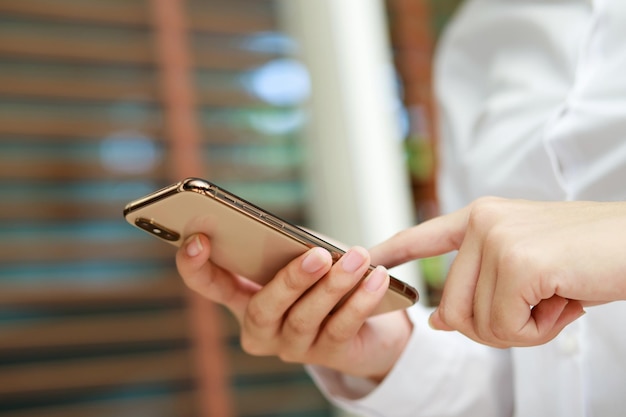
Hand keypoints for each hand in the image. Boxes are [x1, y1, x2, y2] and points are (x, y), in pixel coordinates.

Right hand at [176, 235, 412, 380]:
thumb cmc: (325, 278)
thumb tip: (315, 242)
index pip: (210, 284)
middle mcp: (261, 327)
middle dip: (291, 280)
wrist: (367, 323)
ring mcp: (292, 346)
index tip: (197, 238)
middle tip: (317, 254)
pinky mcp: (327, 355)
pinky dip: (360, 300)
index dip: (196, 267)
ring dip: (334, 285)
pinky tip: (377, 278)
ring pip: (305, 317)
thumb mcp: (309, 254)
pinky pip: (341, 327)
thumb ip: (301, 246)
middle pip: (264, 308)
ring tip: (357, 258)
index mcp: (244, 297)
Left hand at [371, 197, 625, 347]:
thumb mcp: (525, 268)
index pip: (424, 235)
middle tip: (538, 310)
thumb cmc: (586, 259)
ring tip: (555, 299)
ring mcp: (497, 238)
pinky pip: (506, 325)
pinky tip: (565, 301)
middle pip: (452, 308)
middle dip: (494, 328)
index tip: (364, 258)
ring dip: (521, 329)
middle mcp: (482, 221)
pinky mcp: (518, 261)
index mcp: (481, 217)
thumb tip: (438, 321)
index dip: (392, 252)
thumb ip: (481, 287)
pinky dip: (538, 331)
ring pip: (478, 322)